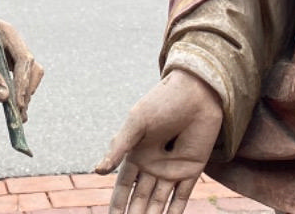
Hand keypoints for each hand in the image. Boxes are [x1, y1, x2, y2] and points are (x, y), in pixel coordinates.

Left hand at [0, 4, 43, 117]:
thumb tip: (4, 97)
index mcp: (7, 33)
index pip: (24, 60)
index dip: (24, 83)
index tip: (18, 104)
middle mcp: (11, 42)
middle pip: (30, 69)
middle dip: (26, 91)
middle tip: (19, 116)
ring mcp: (7, 52)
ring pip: (25, 75)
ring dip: (23, 95)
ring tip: (18, 118)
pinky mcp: (0, 62)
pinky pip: (12, 78)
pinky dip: (14, 93)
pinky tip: (10, 108)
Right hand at [95, 70, 222, 213]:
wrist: (196, 92)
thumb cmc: (162, 102)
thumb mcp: (136, 123)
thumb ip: (119, 147)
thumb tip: (98, 171)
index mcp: (136, 154)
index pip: (123, 188)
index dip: (117, 205)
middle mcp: (152, 165)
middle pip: (140, 199)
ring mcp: (172, 169)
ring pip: (159, 203)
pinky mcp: (191, 171)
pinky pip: (182, 198)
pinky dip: (174, 213)